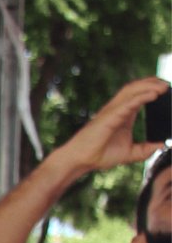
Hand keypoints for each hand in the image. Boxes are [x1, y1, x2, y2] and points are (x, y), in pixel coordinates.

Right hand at [53, 77, 167, 178]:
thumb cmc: (99, 155)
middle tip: (168, 85)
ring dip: (150, 85)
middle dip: (154, 82)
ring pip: (133, 89)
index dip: (153, 88)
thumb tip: (161, 146)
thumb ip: (144, 150)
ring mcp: (113, 110)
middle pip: (138, 86)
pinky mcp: (110, 116)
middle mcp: (118, 108)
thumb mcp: (128, 153)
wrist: (80, 161)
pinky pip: (129, 102)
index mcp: (124, 113)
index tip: (167, 91)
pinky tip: (154, 94)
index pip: (140, 94)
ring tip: (164, 86)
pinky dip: (143, 96)